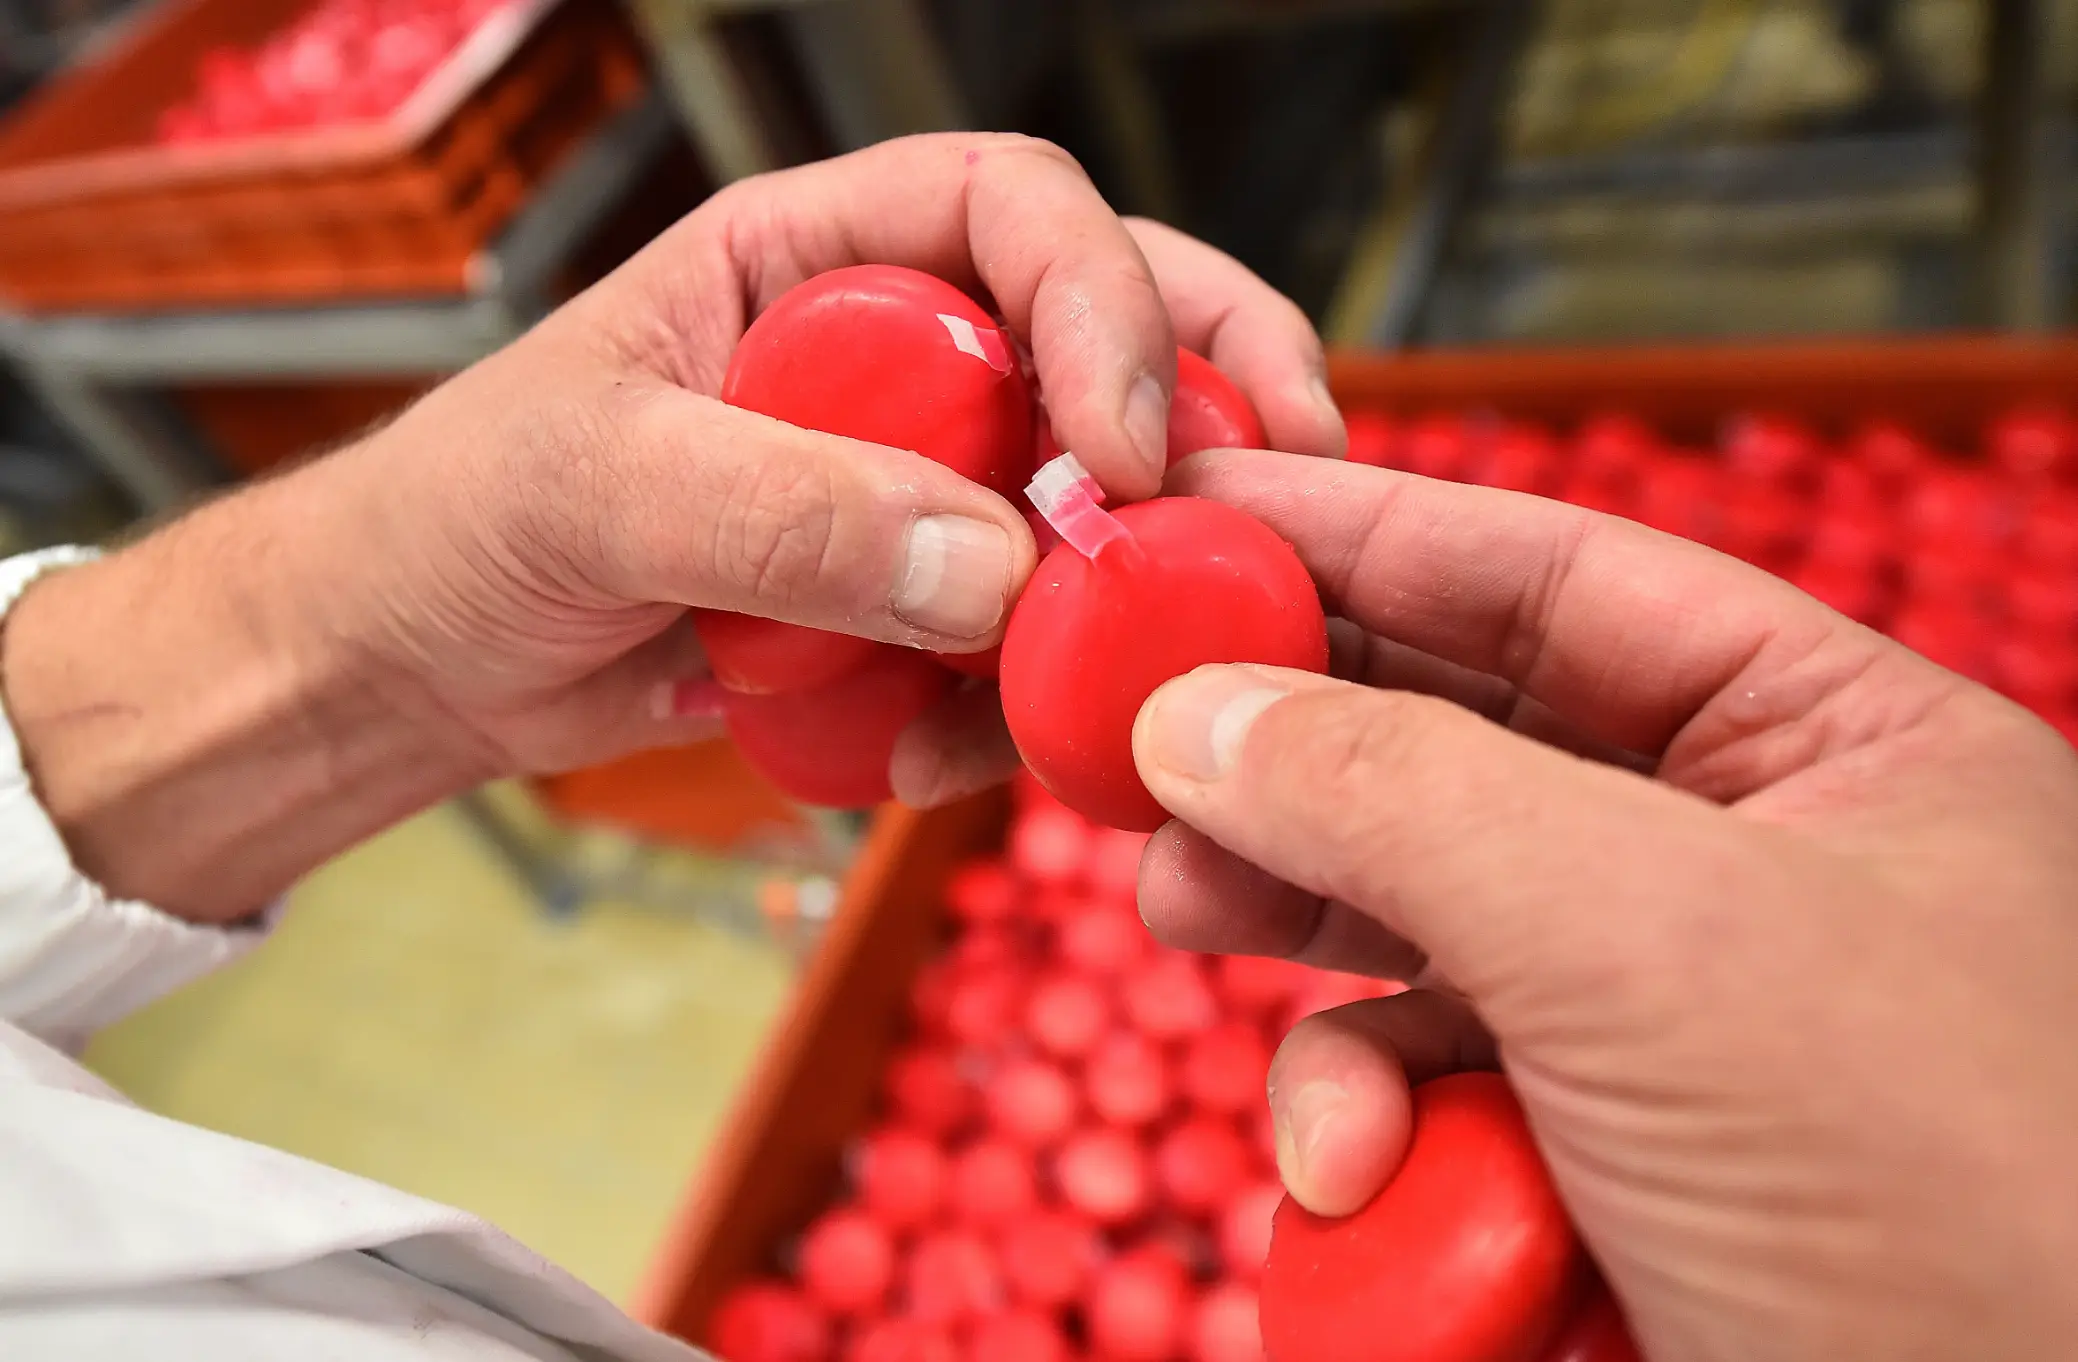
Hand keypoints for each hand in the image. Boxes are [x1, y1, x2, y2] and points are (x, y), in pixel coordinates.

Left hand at [0, 135, 1338, 920]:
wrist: (419, 662)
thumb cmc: (465, 520)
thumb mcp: (597, 489)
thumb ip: (784, 513)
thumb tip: (994, 567)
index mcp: (816, 254)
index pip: (1013, 209)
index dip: (1104, 300)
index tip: (1119, 447)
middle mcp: (893, 350)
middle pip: (1107, 335)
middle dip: (1201, 411)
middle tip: (1280, 498)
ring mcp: (912, 482)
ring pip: (1087, 503)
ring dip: (1114, 589)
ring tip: (1078, 683)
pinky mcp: (907, 601)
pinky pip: (1019, 633)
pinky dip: (1014, 699)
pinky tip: (946, 757)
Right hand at [1129, 451, 2077, 1361]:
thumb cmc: (1954, 1214)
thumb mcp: (1650, 944)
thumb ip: (1399, 794)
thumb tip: (1194, 713)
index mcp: (1837, 747)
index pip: (1560, 578)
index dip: (1361, 534)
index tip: (1191, 518)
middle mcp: (1754, 866)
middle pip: (1460, 742)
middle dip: (1293, 746)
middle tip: (1134, 733)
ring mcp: (1675, 1025)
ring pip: (1422, 923)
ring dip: (1298, 935)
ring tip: (1185, 912)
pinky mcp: (1604, 1167)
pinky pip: (1435, 1094)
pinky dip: (1368, 1130)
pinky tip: (1359, 1178)